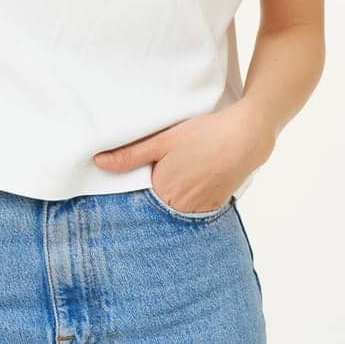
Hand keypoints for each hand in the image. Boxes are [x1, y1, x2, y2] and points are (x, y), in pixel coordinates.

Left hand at [92, 104, 275, 214]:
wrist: (246, 136)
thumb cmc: (204, 134)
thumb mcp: (162, 140)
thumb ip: (130, 155)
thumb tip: (98, 162)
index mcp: (162, 192)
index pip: (139, 196)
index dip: (140, 182)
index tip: (144, 169)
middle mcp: (180, 208)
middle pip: (158, 203)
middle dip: (157, 188)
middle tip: (168, 165)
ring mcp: (200, 210)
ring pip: (176, 206)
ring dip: (174, 193)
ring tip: (184, 169)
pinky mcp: (216, 207)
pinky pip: (195, 207)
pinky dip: (192, 195)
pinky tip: (197, 176)